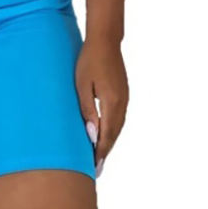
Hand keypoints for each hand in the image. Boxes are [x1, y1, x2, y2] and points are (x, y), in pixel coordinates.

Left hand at [75, 35, 128, 176]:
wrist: (105, 41)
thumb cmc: (89, 61)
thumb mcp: (82, 86)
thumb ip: (87, 110)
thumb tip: (92, 134)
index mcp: (112, 102)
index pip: (107, 134)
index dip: (100, 151)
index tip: (94, 165)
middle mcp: (122, 102)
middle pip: (115, 133)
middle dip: (106, 150)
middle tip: (97, 167)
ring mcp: (125, 97)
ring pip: (118, 126)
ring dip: (110, 140)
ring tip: (100, 154)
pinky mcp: (123, 93)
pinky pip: (119, 117)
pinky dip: (113, 129)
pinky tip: (105, 133)